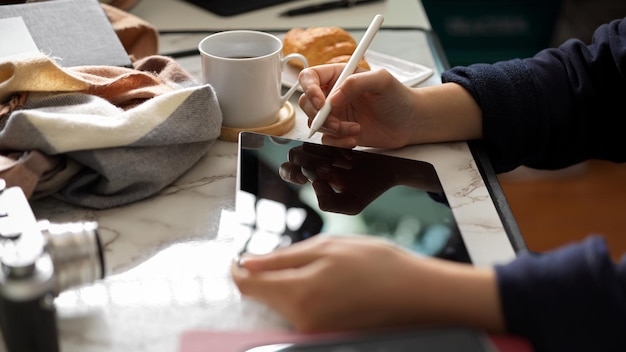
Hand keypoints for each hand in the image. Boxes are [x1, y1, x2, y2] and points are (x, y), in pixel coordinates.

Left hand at [231, 235, 504, 332]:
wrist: (416, 294)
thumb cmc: (376, 265)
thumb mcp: (326, 248)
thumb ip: (281, 258)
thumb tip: (247, 263)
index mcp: (298, 293)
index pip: (246, 286)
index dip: (238, 268)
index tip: (240, 255)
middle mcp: (300, 320)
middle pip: (261, 298)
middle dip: (263, 276)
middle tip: (284, 256)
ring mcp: (312, 331)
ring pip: (279, 306)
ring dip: (282, 286)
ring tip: (314, 268)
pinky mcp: (324, 336)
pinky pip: (297, 315)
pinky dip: (299, 298)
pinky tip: (322, 284)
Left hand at [278, 143, 397, 214]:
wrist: (393, 168)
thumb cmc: (371, 187)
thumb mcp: (351, 204)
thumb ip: (328, 202)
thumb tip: (313, 182)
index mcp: (314, 177)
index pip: (288, 170)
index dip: (292, 172)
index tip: (307, 177)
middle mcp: (316, 160)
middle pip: (295, 154)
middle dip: (308, 162)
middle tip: (329, 168)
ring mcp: (326, 145)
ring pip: (308, 144)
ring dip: (323, 154)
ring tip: (344, 163)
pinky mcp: (337, 133)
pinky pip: (325, 134)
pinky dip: (335, 145)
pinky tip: (350, 155)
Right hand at [298, 65, 419, 148]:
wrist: (409, 122)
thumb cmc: (398, 97)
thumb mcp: (382, 80)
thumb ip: (356, 83)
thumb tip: (333, 98)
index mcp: (339, 76)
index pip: (310, 78)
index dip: (309, 90)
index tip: (321, 103)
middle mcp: (333, 94)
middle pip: (306, 103)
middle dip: (319, 116)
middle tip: (336, 122)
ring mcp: (335, 114)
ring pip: (315, 123)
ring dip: (333, 130)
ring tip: (355, 129)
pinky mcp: (340, 132)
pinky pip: (326, 139)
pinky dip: (337, 141)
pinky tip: (354, 139)